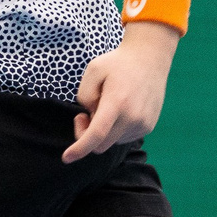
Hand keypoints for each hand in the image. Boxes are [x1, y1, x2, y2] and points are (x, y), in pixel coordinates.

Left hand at [62, 23, 177, 162]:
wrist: (150, 58)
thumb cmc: (118, 63)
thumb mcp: (93, 70)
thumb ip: (85, 96)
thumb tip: (90, 118)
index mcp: (117, 102)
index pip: (97, 134)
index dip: (80, 148)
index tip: (66, 158)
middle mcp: (133, 117)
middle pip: (101, 145)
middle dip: (86, 136)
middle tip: (84, 115)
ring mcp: (143, 124)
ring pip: (113, 141)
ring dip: (104, 130)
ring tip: (108, 105)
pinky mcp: (148, 126)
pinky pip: (124, 137)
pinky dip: (116, 129)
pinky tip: (121, 108)